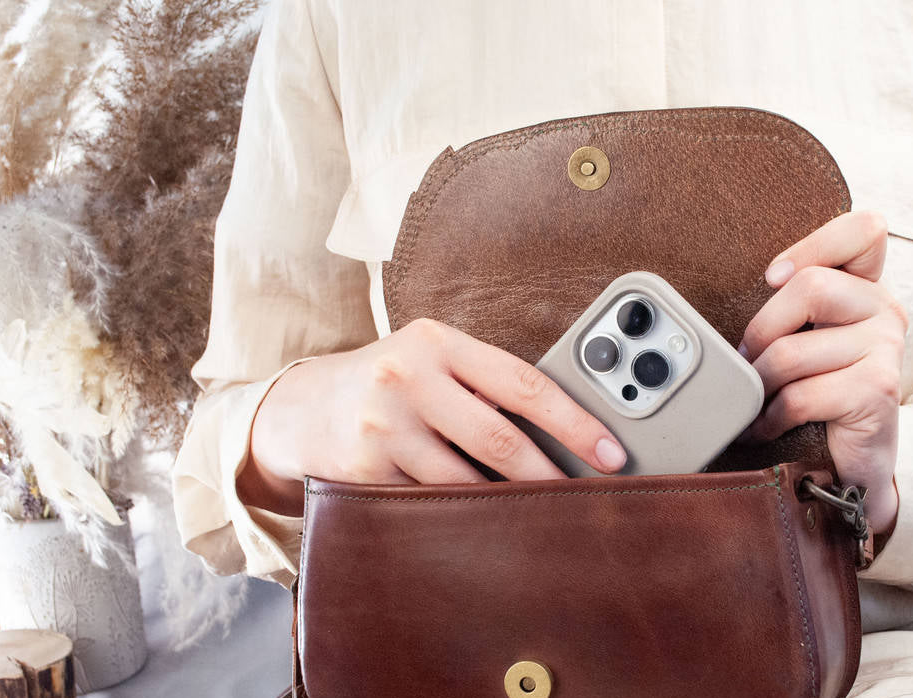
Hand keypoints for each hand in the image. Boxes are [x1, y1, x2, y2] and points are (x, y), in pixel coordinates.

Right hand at [239, 318, 626, 514]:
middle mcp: (407, 379)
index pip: (525, 384)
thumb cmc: (391, 382)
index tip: (611, 454)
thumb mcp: (432, 360)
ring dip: (509, 506)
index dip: (576, 423)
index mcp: (438, 343)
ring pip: (467, 483)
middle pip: (500, 440)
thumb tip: (566, 432)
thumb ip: (484, 383)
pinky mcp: (364, 473)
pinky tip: (485, 525)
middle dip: (550, 477)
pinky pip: (431, 506)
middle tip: (582, 500)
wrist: (301, 409)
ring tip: (540, 516)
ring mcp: (382, 428)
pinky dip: (463, 518)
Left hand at [737, 211, 903, 536]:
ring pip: (793, 350)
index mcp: (868, 289)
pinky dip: (770, 417)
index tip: (773, 277)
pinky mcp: (877, 390)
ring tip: (756, 401)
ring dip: (760, 384)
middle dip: (763, 330)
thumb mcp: (808, 340)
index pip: (865, 230)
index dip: (813, 244)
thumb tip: (742, 287)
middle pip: (810, 287)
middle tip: (750, 362)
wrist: (854, 468)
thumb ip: (795, 305)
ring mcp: (887, 349)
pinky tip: (767, 427)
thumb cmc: (820, 398)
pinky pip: (800, 395)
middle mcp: (886, 310)